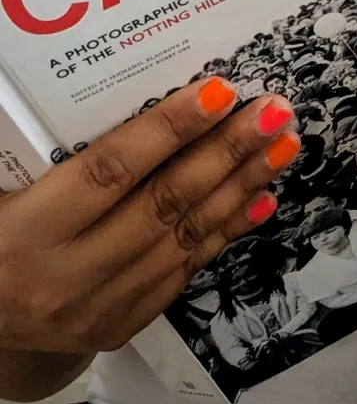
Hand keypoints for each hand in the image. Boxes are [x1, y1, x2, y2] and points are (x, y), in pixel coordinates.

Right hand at [0, 80, 301, 360]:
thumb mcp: (4, 189)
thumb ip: (57, 148)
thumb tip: (121, 78)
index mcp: (27, 231)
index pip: (109, 172)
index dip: (167, 129)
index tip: (219, 90)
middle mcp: (65, 276)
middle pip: (163, 203)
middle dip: (227, 151)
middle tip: (275, 110)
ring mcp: (98, 308)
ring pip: (184, 237)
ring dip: (241, 186)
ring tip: (282, 144)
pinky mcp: (121, 326)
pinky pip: (184, 271)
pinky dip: (227, 230)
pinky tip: (262, 197)